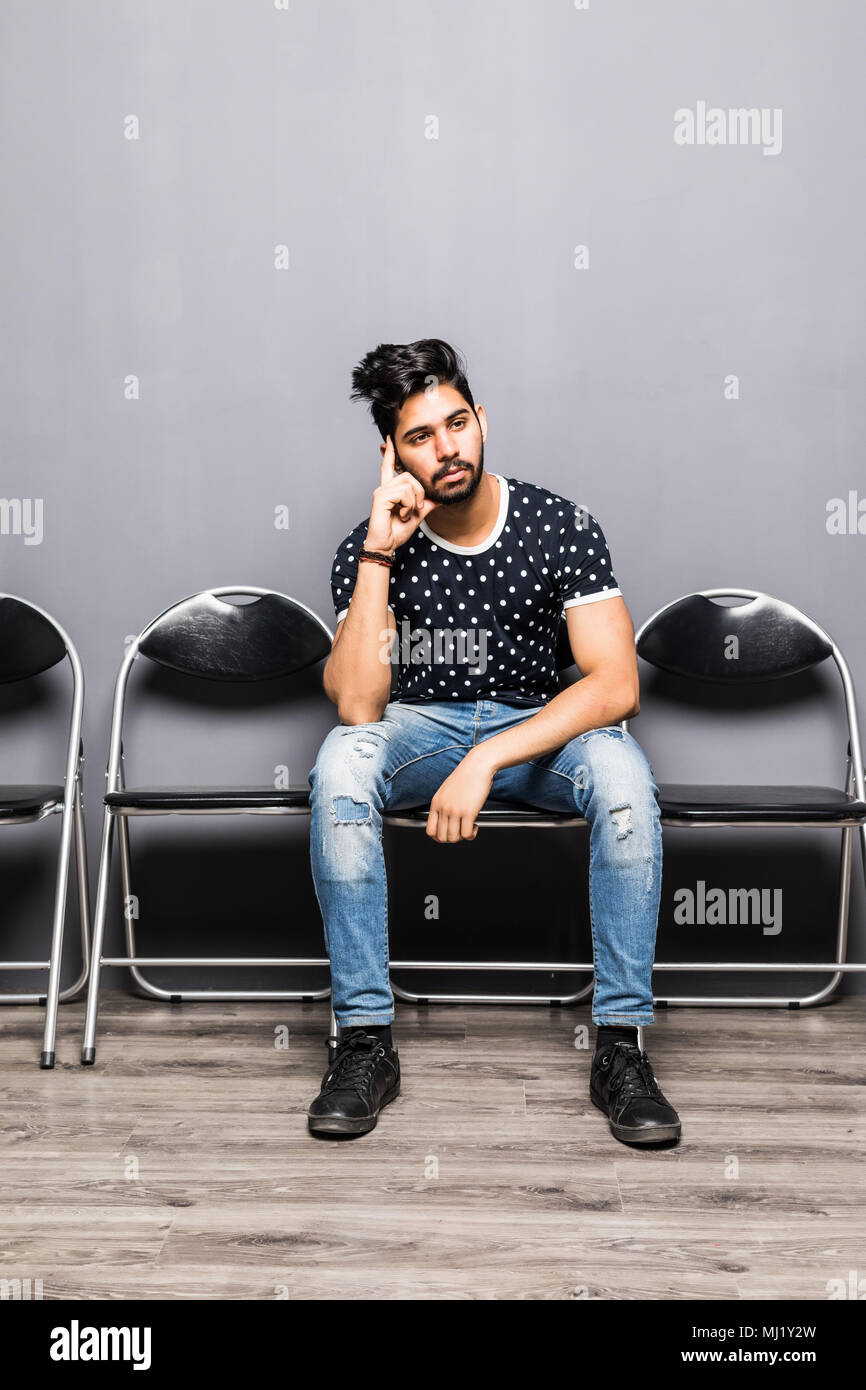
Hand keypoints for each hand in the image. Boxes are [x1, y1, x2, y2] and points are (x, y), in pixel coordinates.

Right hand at [366, 435, 437, 552]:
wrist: (387, 545)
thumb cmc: (397, 531)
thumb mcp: (417, 514)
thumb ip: (427, 503)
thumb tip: (442, 497)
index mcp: (390, 489)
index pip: (389, 466)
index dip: (390, 453)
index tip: (390, 439)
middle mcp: (384, 487)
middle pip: (410, 476)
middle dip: (420, 492)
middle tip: (417, 509)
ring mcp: (381, 491)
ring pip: (409, 484)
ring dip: (415, 501)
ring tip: (407, 513)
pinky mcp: (381, 497)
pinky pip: (404, 493)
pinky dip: (409, 505)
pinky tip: (402, 514)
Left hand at [426, 748, 494, 842]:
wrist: (477, 765)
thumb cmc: (466, 776)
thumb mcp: (447, 790)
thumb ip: (443, 804)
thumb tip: (445, 821)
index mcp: (436, 803)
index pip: (430, 831)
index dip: (439, 837)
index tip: (448, 834)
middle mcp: (443, 807)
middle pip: (442, 837)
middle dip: (452, 839)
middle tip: (460, 832)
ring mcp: (455, 810)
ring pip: (454, 838)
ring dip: (462, 837)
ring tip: (468, 828)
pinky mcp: (468, 812)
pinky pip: (466, 834)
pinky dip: (471, 834)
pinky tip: (474, 826)